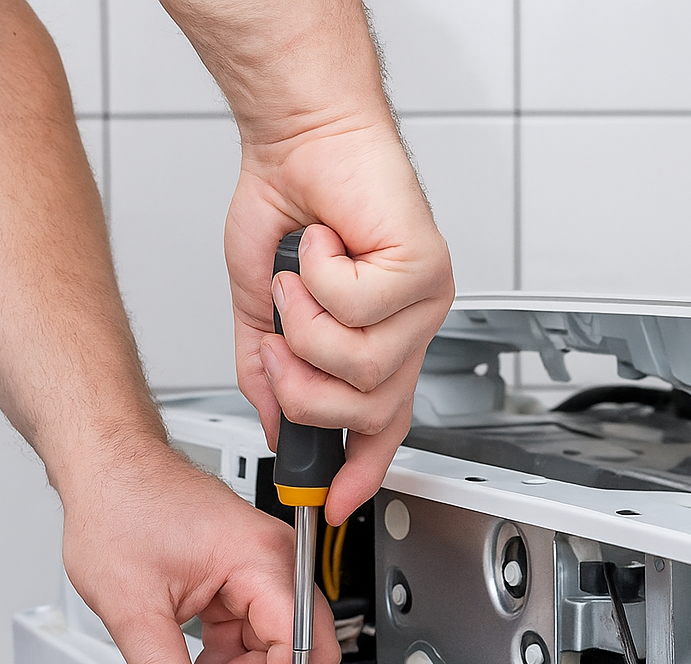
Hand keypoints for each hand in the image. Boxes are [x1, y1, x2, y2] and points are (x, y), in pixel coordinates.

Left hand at [61, 445, 338, 663]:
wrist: (105, 469)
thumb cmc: (119, 507)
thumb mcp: (131, 607)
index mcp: (259, 558)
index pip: (298, 637)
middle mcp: (272, 558)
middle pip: (299, 642)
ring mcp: (261, 565)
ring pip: (276, 641)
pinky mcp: (243, 573)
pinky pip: (254, 628)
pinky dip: (231, 657)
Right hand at [226, 121, 454, 526]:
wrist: (299, 133)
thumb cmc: (289, 207)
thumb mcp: (263, 310)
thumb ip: (268, 372)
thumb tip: (276, 427)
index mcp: (379, 342)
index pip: (383, 426)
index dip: (360, 468)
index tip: (334, 504)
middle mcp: (410, 328)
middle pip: (368, 410)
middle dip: (303, 388)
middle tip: (277, 343)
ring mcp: (424, 301)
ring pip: (364, 366)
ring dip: (307, 324)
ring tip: (299, 279)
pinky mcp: (427, 266)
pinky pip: (362, 307)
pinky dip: (321, 276)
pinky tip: (324, 243)